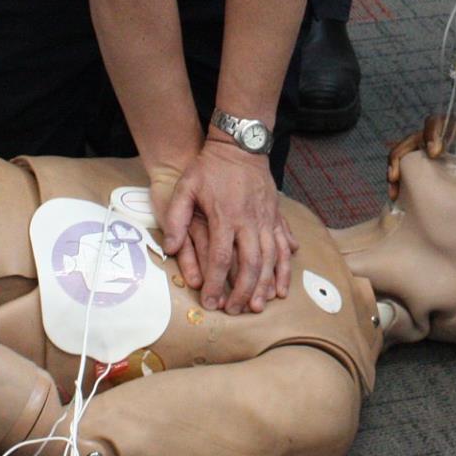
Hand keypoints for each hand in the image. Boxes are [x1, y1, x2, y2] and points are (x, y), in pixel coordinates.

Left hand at [158, 140, 296, 313]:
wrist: (240, 145)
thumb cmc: (209, 167)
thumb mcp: (185, 187)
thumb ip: (176, 218)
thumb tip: (171, 249)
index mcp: (225, 217)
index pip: (221, 259)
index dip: (216, 284)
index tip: (210, 302)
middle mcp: (249, 221)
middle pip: (250, 265)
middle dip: (243, 292)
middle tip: (234, 311)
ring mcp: (266, 219)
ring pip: (271, 259)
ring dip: (266, 285)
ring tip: (258, 306)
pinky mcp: (276, 215)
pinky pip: (284, 246)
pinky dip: (284, 268)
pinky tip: (282, 286)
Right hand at [385, 112, 455, 198]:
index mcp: (454, 124)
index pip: (434, 123)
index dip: (430, 135)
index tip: (434, 152)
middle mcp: (437, 135)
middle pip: (410, 140)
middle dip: (400, 158)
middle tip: (397, 177)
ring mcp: (430, 149)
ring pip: (404, 155)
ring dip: (394, 171)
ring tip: (393, 193)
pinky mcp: (430, 164)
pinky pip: (409, 169)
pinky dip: (401, 181)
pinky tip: (399, 199)